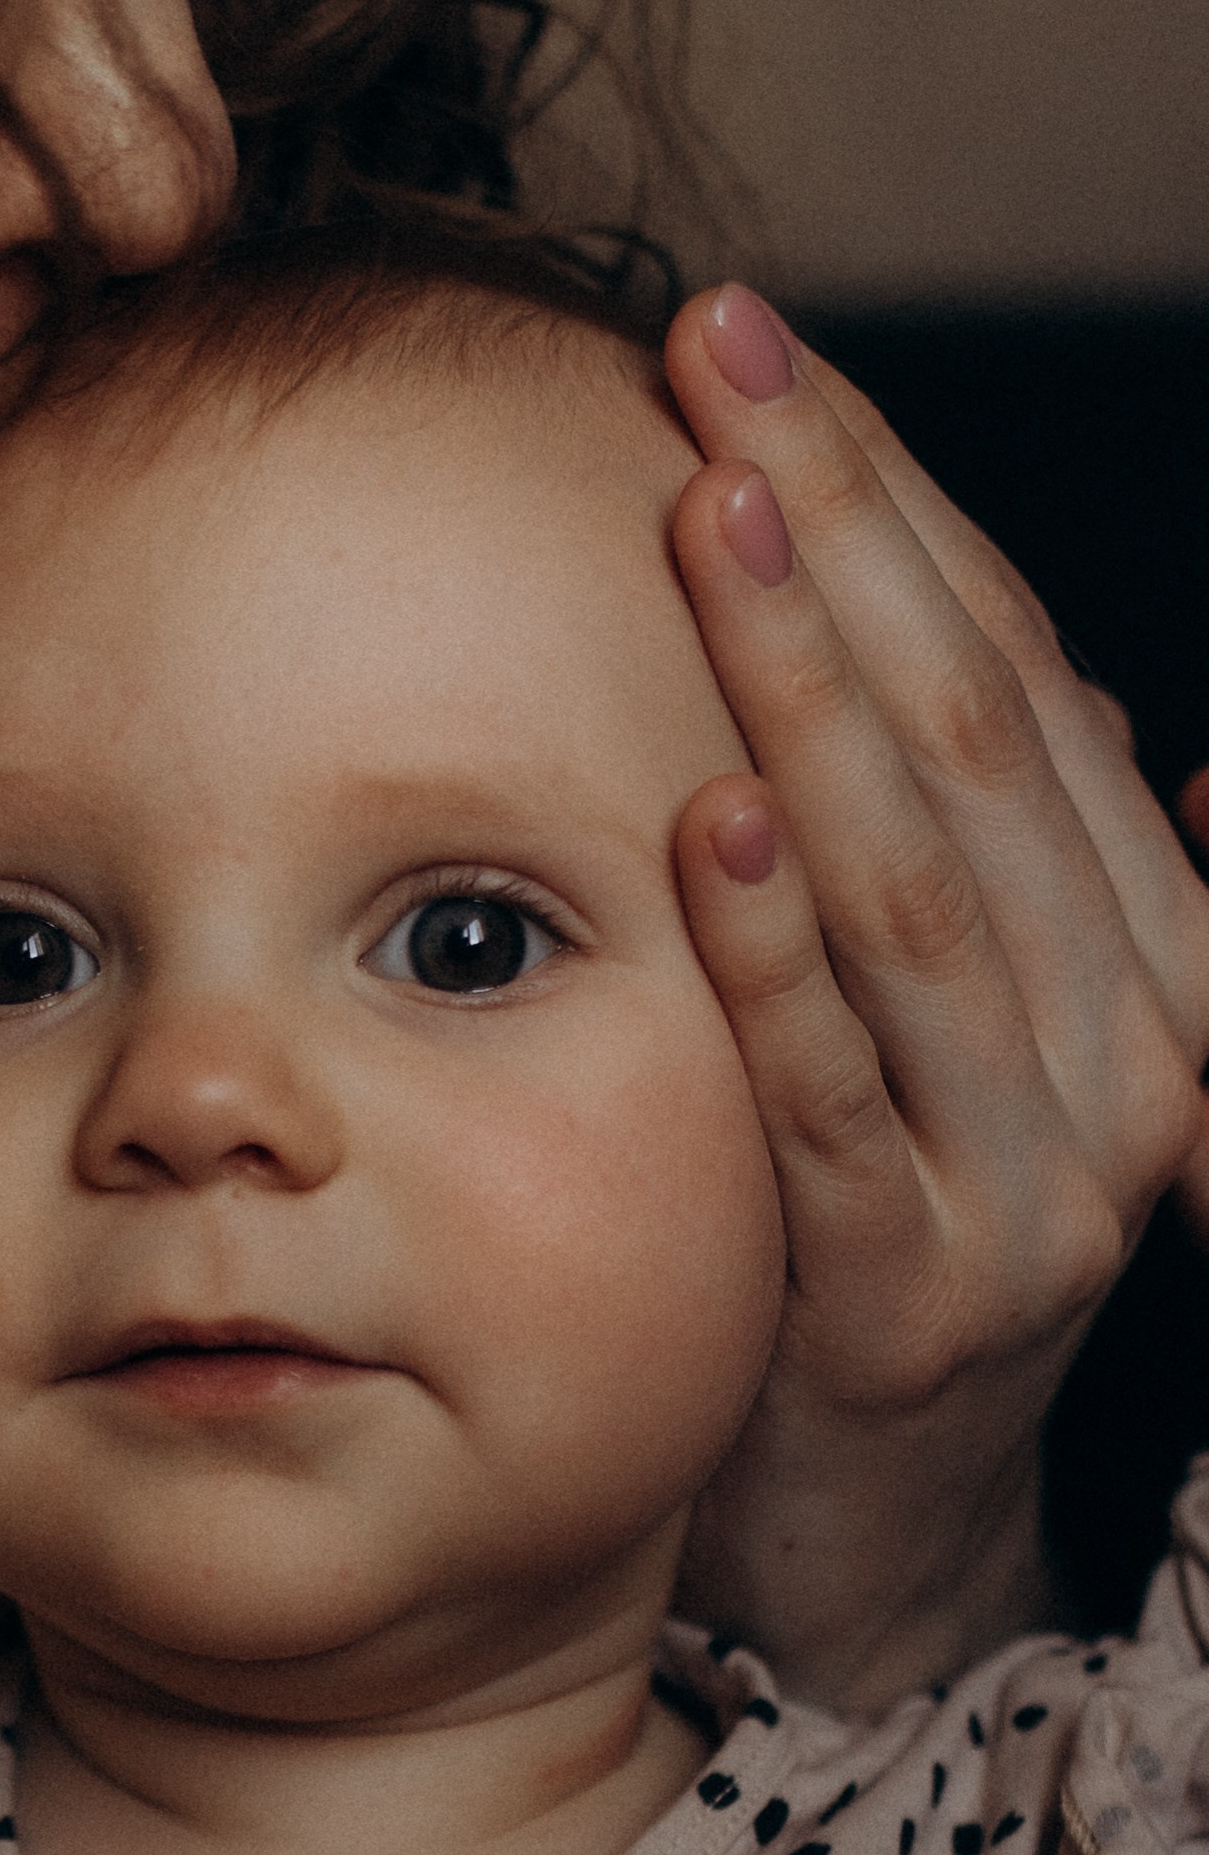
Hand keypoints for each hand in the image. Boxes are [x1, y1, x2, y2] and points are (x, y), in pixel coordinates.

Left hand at [658, 287, 1208, 1712]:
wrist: (873, 1506)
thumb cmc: (881, 1214)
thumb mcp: (953, 1019)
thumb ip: (976, 853)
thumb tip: (1016, 651)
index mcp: (1148, 944)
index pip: (1015, 670)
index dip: (888, 496)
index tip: (758, 348)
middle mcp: (1128, 1045)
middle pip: (974, 740)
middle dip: (838, 532)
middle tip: (719, 356)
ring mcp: (1041, 1177)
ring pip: (919, 890)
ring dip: (808, 686)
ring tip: (711, 511)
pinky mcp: (921, 1292)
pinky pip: (842, 1095)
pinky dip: (776, 954)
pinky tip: (705, 814)